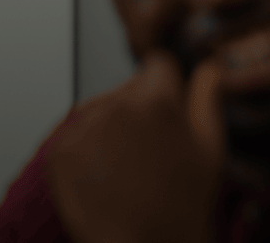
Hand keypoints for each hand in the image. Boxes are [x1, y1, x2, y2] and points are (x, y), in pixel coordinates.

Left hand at [46, 50, 225, 242]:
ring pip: (98, 109)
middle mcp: (114, 106)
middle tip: (151, 150)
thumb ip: (207, 99)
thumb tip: (209, 67)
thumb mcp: (210, 150)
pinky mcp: (59, 150)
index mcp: (156, 100)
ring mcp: (82, 127)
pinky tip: (107, 175)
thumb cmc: (183, 206)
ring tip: (129, 167)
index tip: (166, 104)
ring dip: (111, 126)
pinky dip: (88, 149)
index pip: (156, 63)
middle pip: (126, 88)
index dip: (165, 83)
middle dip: (139, 108)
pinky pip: (75, 134)